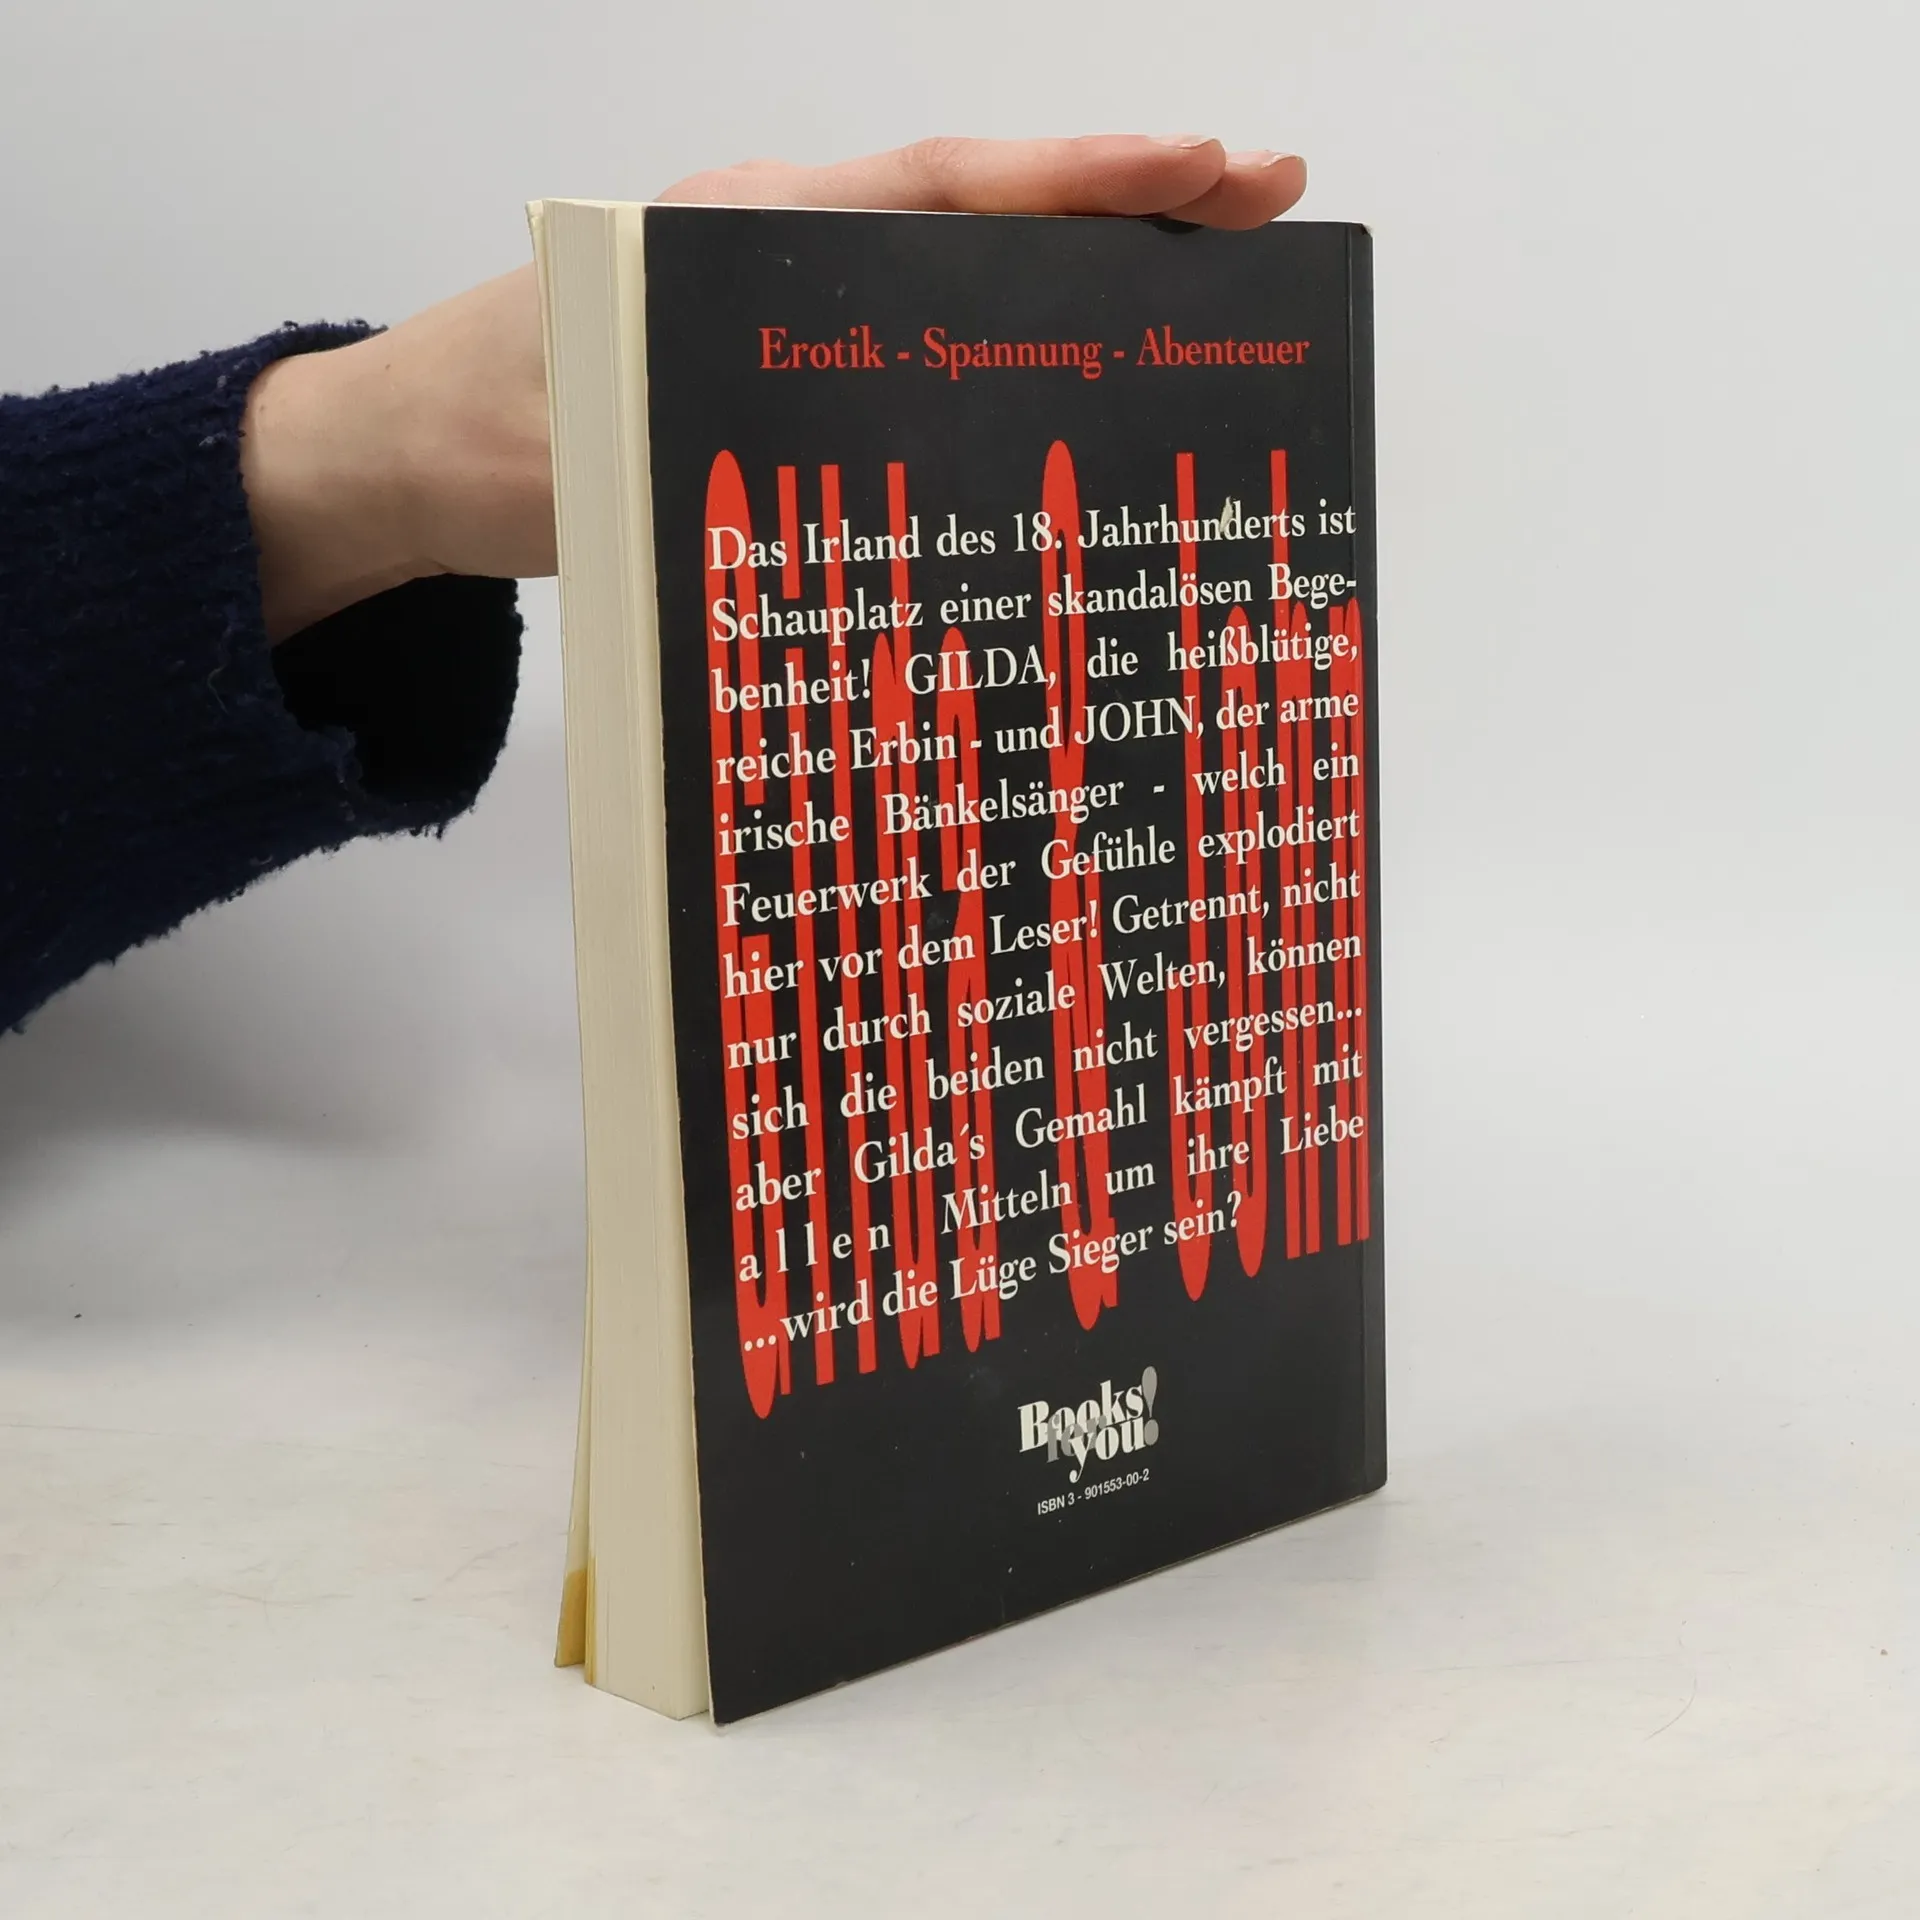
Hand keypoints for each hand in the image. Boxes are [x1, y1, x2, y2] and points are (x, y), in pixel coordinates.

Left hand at [241, 135, 1305, 640]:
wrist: (400, 455)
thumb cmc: (488, 439)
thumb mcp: (594, 444)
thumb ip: (708, 437)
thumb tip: (857, 477)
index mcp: (745, 234)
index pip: (943, 187)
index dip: (1079, 181)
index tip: (1205, 164)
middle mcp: (781, 246)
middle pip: (980, 208)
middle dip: (1126, 200)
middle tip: (1267, 200)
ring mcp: (785, 296)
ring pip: (959, 265)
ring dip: (1079, 265)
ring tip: (1210, 279)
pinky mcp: (780, 354)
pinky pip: (917, 325)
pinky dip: (1005, 327)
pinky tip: (1069, 361)